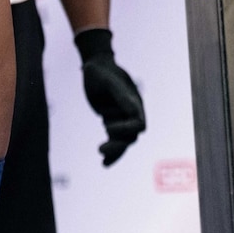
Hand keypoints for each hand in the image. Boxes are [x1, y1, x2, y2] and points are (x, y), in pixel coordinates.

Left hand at [76, 28, 145, 164]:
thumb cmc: (102, 72)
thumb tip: (133, 110)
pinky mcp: (112, 123)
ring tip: (101, 157)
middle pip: (131, 137)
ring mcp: (122, 119)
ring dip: (114, 151)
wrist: (95, 68)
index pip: (138, 123)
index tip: (107, 127)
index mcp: (134, 103)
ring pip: (123, 142)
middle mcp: (131, 113)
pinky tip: (104, 164)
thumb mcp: (109, 81)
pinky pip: (115, 141)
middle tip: (100, 149)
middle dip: (118, 145)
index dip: (126, 129)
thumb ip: (121, 95)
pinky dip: (111, 153)